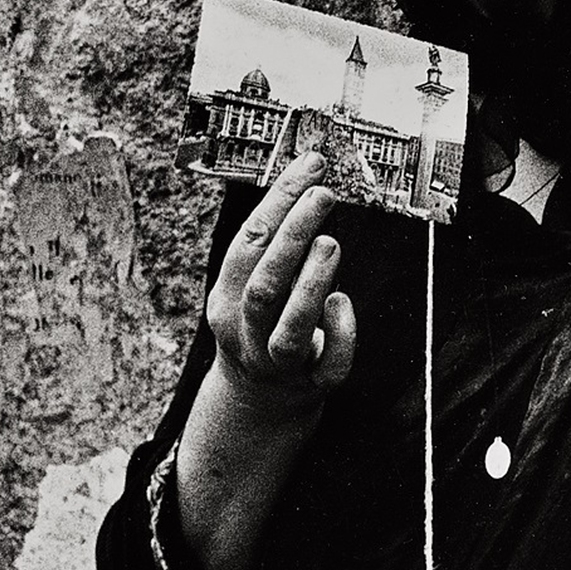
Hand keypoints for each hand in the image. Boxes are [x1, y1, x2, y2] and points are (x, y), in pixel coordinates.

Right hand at [205, 152, 356, 416]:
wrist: (256, 403)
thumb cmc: (263, 325)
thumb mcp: (252, 287)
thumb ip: (276, 246)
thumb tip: (310, 180)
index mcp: (227, 299)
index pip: (248, 242)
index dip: (279, 200)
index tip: (310, 165)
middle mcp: (247, 333)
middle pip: (265, 284)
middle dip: (293, 235)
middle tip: (324, 195)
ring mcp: (277, 364)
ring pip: (290, 330)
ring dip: (312, 284)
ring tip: (331, 243)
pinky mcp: (311, 386)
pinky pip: (330, 367)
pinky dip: (341, 334)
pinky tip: (343, 303)